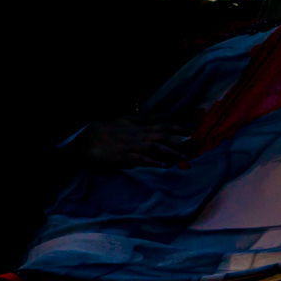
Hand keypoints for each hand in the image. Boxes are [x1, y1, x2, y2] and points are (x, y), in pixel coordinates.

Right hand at [74, 117, 190, 170]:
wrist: (87, 138)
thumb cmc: (106, 129)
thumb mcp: (125, 119)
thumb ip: (143, 118)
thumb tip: (160, 114)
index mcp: (139, 127)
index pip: (163, 125)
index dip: (179, 127)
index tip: (193, 130)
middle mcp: (138, 135)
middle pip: (162, 136)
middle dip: (179, 141)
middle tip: (193, 146)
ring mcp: (131, 145)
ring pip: (154, 146)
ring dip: (169, 151)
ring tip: (182, 156)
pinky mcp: (124, 156)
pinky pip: (140, 158)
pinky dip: (152, 161)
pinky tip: (162, 166)